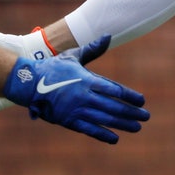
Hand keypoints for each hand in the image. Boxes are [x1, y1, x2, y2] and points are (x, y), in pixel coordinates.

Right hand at [1, 36, 147, 143]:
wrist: (29, 83)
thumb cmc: (54, 68)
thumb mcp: (74, 56)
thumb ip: (93, 50)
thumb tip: (108, 36)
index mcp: (87, 80)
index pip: (114, 89)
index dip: (129, 96)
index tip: (142, 101)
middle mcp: (84, 96)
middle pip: (113, 106)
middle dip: (131, 112)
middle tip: (145, 117)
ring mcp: (76, 110)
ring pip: (104, 119)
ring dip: (122, 124)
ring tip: (136, 127)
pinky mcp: (68, 121)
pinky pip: (89, 130)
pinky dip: (102, 134)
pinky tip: (115, 138)